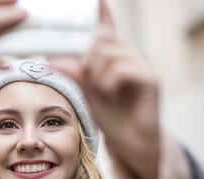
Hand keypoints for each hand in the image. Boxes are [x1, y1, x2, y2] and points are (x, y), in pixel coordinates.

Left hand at [50, 0, 159, 178]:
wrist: (130, 141)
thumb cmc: (110, 113)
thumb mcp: (86, 91)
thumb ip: (74, 73)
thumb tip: (54, 58)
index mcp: (113, 55)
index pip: (105, 27)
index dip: (100, 11)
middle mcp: (128, 54)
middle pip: (100, 37)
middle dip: (87, 56)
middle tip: (88, 77)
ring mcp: (141, 63)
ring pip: (108, 52)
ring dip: (97, 72)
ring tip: (102, 89)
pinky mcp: (150, 77)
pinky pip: (122, 68)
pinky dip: (110, 81)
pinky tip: (111, 92)